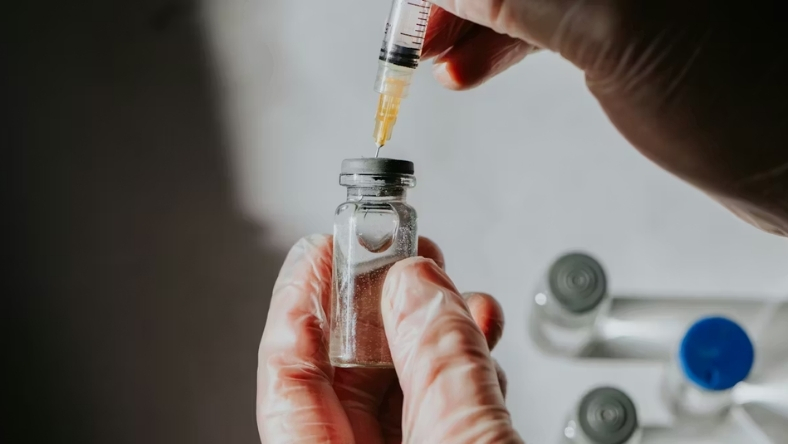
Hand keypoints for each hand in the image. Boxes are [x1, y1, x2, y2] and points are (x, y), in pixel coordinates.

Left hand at [257, 235, 520, 442]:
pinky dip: (460, 366)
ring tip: (453, 291)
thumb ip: (438, 363)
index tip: (329, 245)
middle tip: (400, 254)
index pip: (286, 373)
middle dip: (379, 302)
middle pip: (343, 370)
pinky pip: (435, 406)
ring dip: (430, 328)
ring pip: (396, 385)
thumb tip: (415, 284)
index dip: (303, 297)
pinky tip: (481, 338)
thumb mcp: (461, 441)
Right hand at [422, 0, 787, 235]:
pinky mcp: (617, 19)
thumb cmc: (741, 96)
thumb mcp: (611, 33)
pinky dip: (499, 42)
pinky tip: (468, 68)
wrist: (786, 155)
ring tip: (431, 59)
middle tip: (413, 34)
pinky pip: (539, 17)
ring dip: (469, 22)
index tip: (415, 6)